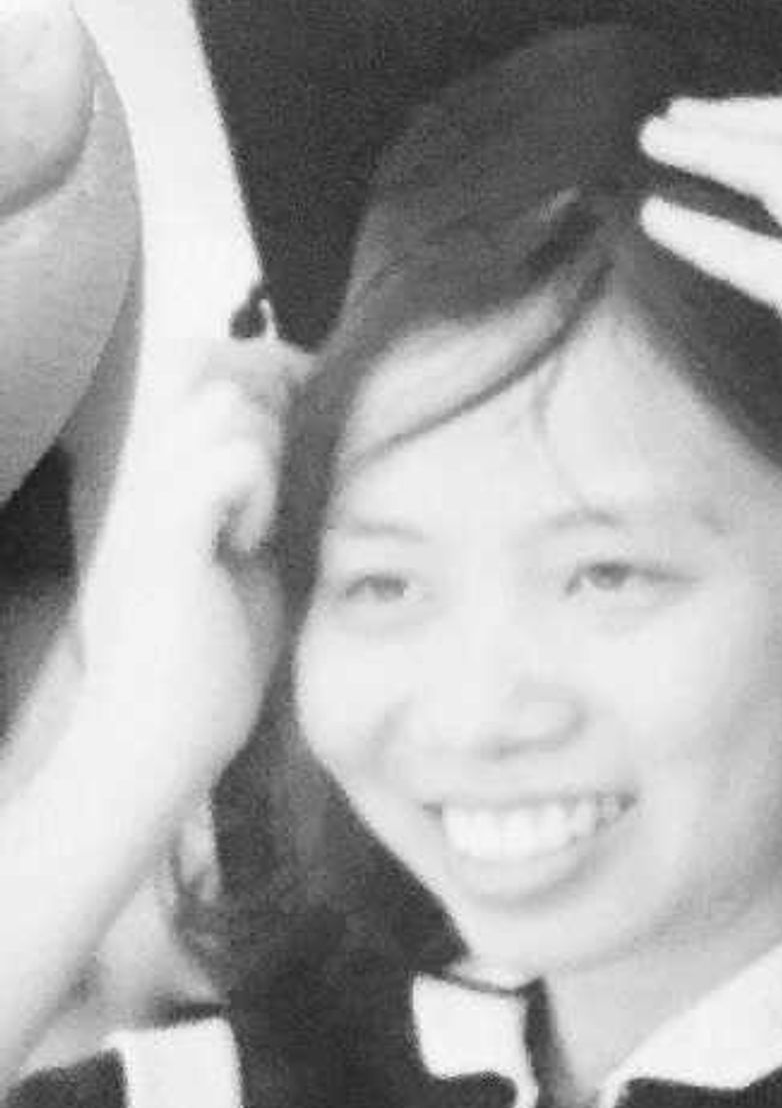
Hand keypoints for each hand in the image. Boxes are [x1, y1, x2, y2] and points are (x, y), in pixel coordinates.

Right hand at [70, 337, 301, 802]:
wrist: (157, 741)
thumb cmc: (210, 664)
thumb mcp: (246, 563)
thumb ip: (265, 501)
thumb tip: (317, 449)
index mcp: (155, 479)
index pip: (197, 366)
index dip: (263, 372)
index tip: (309, 417)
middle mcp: (138, 478)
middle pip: (211, 367)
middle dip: (272, 401)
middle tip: (292, 473)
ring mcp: (143, 503)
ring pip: (225, 406)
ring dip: (267, 450)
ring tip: (261, 522)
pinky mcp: (164, 540)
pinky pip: (231, 463)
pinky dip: (257, 492)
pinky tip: (248, 544)